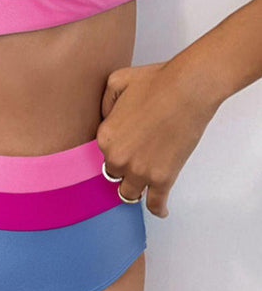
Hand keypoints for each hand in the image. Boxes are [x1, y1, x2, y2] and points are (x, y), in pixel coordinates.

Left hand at [97, 60, 218, 217]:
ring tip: (143, 185)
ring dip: (135, 188)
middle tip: (135, 162)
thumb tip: (107, 120)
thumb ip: (105, 104)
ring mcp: (140, 171)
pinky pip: (155, 204)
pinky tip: (160, 209)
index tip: (122, 150)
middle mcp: (118, 157)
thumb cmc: (156, 81)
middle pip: (113, 175)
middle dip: (122, 169)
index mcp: (105, 137)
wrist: (188, 88)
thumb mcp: (116, 82)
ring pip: (129, 193)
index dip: (114, 150)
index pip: (101, 154)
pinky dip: (158, 209)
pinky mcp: (163, 178)